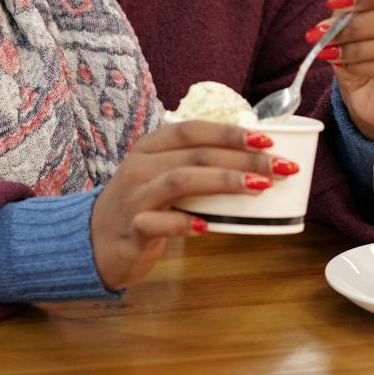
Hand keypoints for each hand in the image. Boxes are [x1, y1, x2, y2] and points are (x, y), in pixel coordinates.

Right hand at [91, 120, 291, 292]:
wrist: (94, 243)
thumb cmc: (142, 207)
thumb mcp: (162, 177)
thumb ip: (195, 167)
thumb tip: (253, 161)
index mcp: (150, 147)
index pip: (192, 130)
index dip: (229, 132)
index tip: (267, 139)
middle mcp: (140, 166)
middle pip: (195, 154)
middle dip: (242, 158)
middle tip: (279, 168)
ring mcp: (133, 196)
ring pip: (180, 180)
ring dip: (223, 181)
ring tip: (257, 187)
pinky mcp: (131, 228)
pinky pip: (158, 222)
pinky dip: (184, 224)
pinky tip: (207, 227)